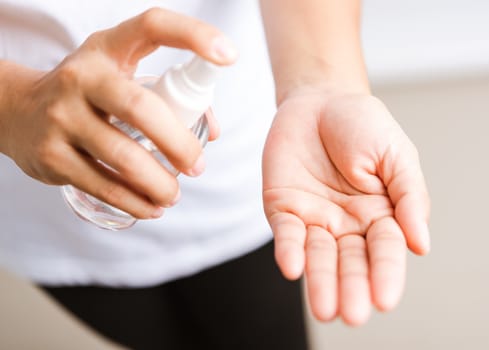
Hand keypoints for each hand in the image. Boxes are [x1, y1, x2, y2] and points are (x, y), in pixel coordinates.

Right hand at [0, 8, 236, 218]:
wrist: (17, 111)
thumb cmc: (89, 94)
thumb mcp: (120, 77)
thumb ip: (169, 96)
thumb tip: (209, 132)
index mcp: (108, 49)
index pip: (153, 26)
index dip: (193, 35)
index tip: (228, 56)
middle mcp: (82, 77)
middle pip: (142, 110)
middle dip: (180, 145)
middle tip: (197, 167)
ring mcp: (62, 117)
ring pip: (124, 158)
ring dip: (160, 185)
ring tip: (174, 194)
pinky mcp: (51, 156)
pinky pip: (104, 186)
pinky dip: (135, 203)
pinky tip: (152, 207)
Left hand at [263, 88, 429, 325]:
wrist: (320, 100)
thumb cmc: (363, 124)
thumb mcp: (396, 154)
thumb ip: (409, 197)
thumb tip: (422, 245)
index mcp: (381, 214)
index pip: (385, 250)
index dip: (385, 274)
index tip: (384, 299)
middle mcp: (347, 224)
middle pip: (350, 262)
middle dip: (351, 287)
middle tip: (353, 314)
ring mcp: (314, 218)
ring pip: (318, 255)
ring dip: (319, 281)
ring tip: (325, 308)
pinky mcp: (284, 207)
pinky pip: (286, 233)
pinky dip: (289, 250)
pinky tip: (293, 267)